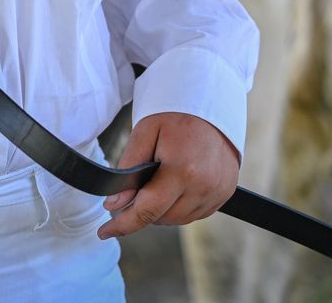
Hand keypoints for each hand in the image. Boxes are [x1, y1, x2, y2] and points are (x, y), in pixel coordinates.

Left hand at [96, 112, 239, 240]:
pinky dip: (181, 206)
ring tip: (158, 182)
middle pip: (162, 218)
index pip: (148, 210)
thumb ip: (128, 168)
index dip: (123, 225)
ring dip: (162, 210)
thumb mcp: (144, 132)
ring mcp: (218, 190)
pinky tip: (175, 186)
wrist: (211, 100)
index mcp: (182, 169)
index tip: (104, 232)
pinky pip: (197, 213)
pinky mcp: (226, 192)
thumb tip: (114, 203)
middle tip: (135, 188)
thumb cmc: (175, 112)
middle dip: (143, 210)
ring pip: (179, 219)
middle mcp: (204, 185)